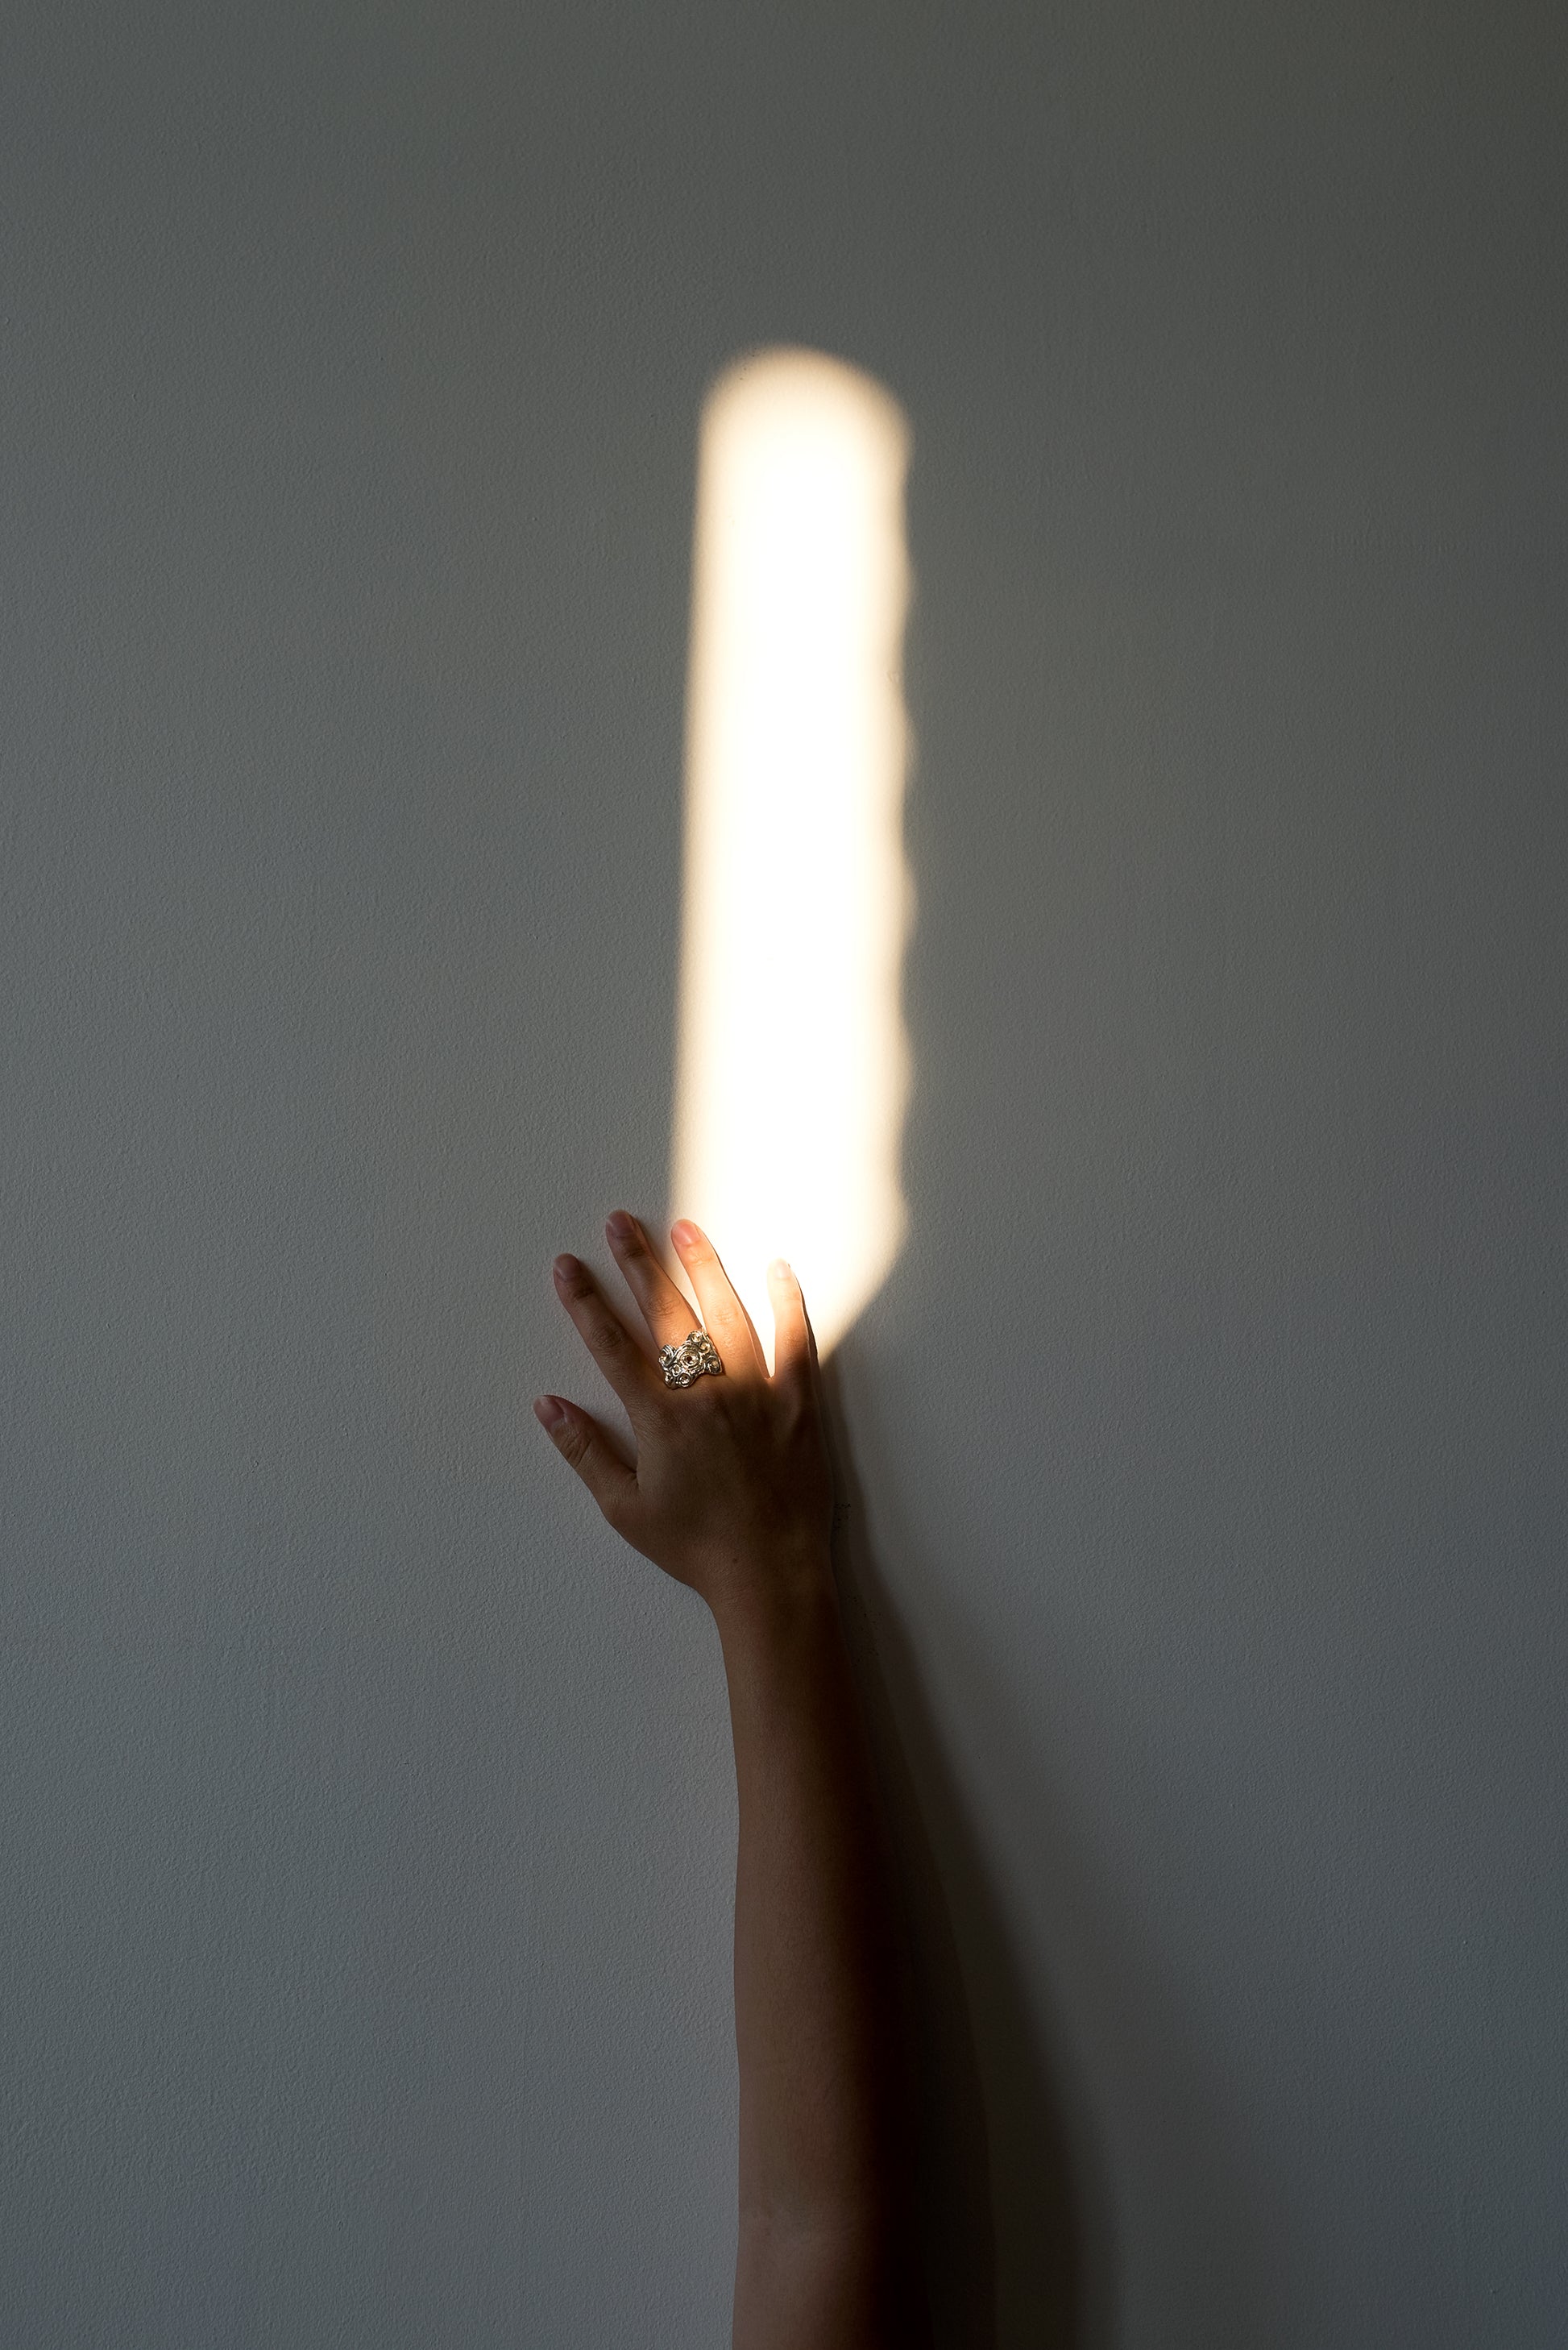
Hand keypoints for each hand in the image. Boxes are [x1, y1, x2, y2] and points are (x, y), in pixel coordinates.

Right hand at [535, 1214, 834, 1622]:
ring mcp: (757, 1394)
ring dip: (703, 1268)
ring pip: (726, 1315)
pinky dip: (788, 1302)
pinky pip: (796, 1341)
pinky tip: (778, 1268)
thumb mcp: (625, 1510)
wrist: (770, 1573)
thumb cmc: (695, 1548)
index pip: (613, 1346)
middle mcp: (707, 1396)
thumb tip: (547, 1406)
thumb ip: (585, 1452)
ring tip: (684, 1229)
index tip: (567, 1266)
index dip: (585, 1303)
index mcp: (661, 1420)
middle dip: (637, 1264)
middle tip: (619, 1221)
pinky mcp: (800, 1403)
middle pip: (665, 1315)